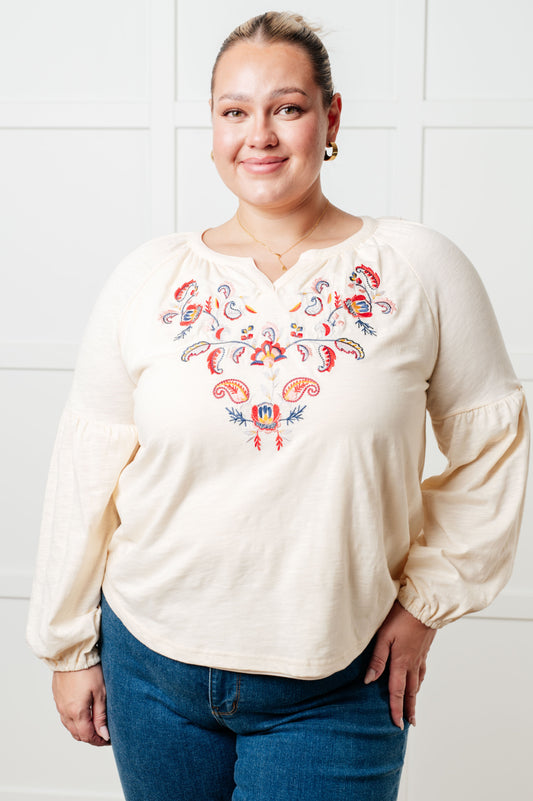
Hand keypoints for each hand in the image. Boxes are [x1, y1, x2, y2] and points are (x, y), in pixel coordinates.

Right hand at [52, 663, 109, 745]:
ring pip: (70, 726)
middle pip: (77, 734)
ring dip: (82, 729)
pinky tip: (83, 713)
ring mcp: (59, 705)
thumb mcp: (100, 692)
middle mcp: (65, 712)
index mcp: (76, 712)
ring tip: (95, 724)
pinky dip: (74, 720)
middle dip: (91, 737)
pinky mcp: (57, 697)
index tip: (109, 739)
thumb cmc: (88, 670)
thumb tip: (104, 735)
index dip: (99, 741)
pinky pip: (65, 716)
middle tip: (104, 733)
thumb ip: (101, 716)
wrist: (72, 653)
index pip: (87, 736)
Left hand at [364, 601, 435, 728]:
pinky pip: (422, 671)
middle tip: (409, 723)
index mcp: (401, 662)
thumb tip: (369, 680)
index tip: (397, 724)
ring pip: (417, 682)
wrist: (424, 605)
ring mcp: (420, 656)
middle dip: (409, 708)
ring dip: (415, 697)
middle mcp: (412, 663)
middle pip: (410, 691)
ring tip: (412, 707)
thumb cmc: (401, 617)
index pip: (397, 691)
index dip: (396, 709)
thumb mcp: (384, 635)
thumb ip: (377, 658)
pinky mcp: (424, 649)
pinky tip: (418, 680)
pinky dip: (419, 681)